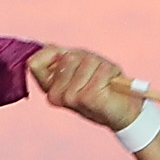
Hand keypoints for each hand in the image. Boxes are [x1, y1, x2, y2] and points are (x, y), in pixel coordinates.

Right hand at [30, 46, 146, 131]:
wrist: (125, 110)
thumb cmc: (101, 84)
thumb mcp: (78, 65)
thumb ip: (59, 55)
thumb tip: (48, 48)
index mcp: (49, 88)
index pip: (35, 62)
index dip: (54, 54)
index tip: (72, 61)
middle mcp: (56, 95)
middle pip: (67, 57)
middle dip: (85, 59)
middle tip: (95, 75)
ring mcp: (70, 98)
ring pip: (84, 61)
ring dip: (100, 66)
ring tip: (104, 80)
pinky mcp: (88, 98)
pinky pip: (101, 69)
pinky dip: (111, 71)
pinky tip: (110, 84)